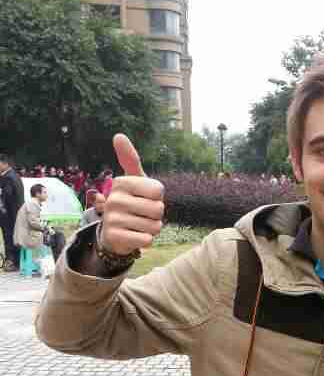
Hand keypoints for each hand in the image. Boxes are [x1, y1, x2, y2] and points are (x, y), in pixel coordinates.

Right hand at [101, 134, 164, 255]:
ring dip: (152, 228)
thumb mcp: (134, 181)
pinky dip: (147, 240)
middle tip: (143, 214)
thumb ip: (130, 159)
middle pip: (158, 209)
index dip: (158, 198)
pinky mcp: (115, 237)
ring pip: (154, 226)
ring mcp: (112, 219)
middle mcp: (114, 199)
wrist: (115, 234)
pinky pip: (147, 240)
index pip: (158, 191)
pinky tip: (136, 236)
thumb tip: (118, 135)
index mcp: (121, 183)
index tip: (145, 198)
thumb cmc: (131, 203)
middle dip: (156, 215)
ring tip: (139, 225)